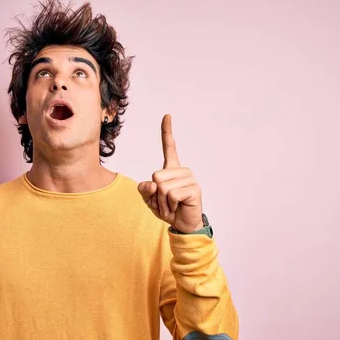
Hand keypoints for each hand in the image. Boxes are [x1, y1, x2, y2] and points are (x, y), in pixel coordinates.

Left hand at [138, 114, 203, 232]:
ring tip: (172, 205)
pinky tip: (178, 207)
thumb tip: (153, 183)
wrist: (182, 224)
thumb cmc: (167, 209)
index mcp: (171, 169)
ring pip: (163, 187)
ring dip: (163, 202)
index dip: (167, 131)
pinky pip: (172, 195)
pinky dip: (170, 205)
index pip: (169, 147)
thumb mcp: (150, 199)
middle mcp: (182, 171)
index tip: (167, 116)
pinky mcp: (194, 189)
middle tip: (165, 202)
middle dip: (156, 195)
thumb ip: (145, 189)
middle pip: (156, 176)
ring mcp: (189, 178)